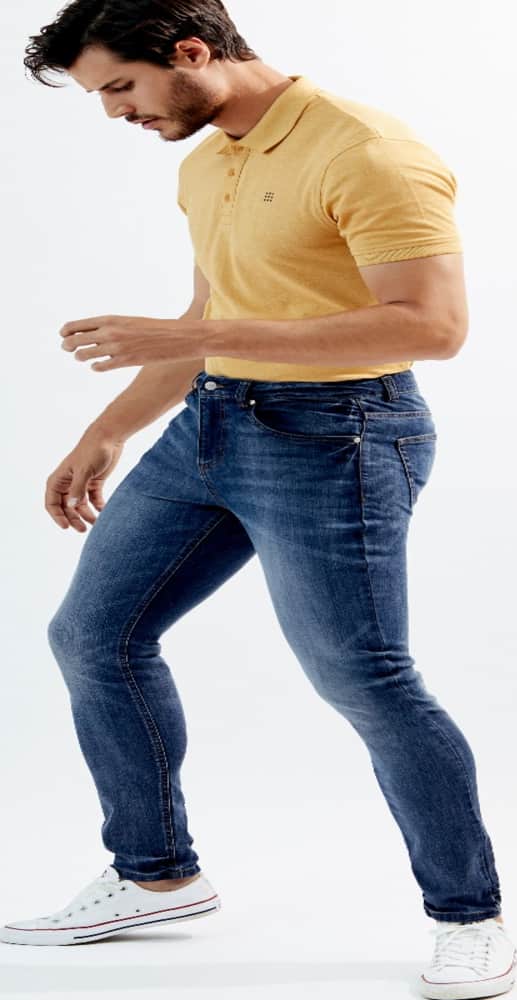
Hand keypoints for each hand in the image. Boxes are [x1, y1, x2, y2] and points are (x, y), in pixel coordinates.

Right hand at [45, 431, 124, 531]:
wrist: (109, 437)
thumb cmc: (93, 450)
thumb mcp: (84, 470)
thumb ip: (78, 489)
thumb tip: (72, 506)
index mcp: (59, 479)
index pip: (52, 503)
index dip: (57, 516)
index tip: (66, 527)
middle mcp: (68, 483)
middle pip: (67, 507)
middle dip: (73, 519)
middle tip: (83, 530)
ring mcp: (81, 483)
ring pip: (80, 505)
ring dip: (86, 516)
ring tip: (96, 524)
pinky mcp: (94, 482)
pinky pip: (93, 500)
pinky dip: (97, 507)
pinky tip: (104, 513)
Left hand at [59, 314, 204, 371]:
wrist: (176, 337)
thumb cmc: (153, 328)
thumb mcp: (129, 321)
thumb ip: (111, 326)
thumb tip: (94, 333)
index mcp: (111, 319)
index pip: (78, 325)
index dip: (67, 331)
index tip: (63, 335)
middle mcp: (110, 332)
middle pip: (77, 340)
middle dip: (68, 345)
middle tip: (67, 348)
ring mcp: (117, 348)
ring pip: (85, 354)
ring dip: (80, 356)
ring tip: (81, 356)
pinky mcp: (125, 361)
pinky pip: (101, 366)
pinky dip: (96, 366)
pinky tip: (96, 365)